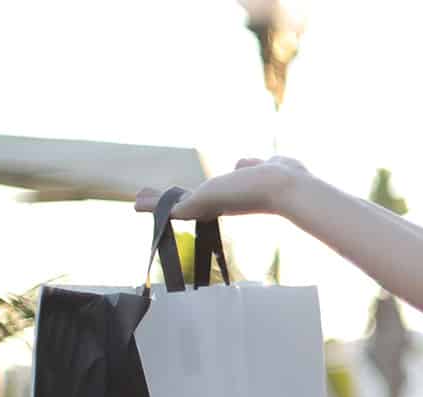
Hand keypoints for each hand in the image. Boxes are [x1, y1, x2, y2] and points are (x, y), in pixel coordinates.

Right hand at [134, 156, 310, 218]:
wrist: (286, 187)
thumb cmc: (286, 178)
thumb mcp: (267, 166)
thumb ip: (252, 166)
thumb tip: (243, 164)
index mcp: (236, 194)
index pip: (210, 196)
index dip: (194, 196)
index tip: (183, 198)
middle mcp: (223, 201)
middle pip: (190, 203)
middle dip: (168, 202)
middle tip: (145, 201)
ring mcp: (212, 204)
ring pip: (178, 206)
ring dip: (155, 203)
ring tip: (135, 202)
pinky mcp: (202, 203)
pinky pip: (174, 207)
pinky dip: (155, 206)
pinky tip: (137, 205)